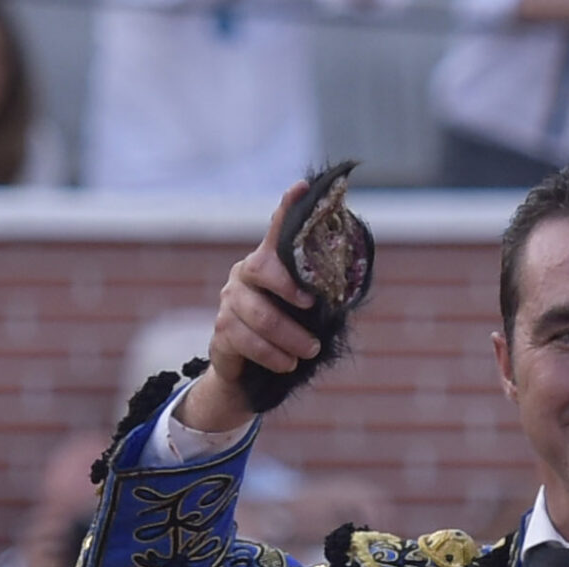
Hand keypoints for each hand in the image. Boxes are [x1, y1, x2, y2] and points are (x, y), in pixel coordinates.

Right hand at [178, 178, 320, 437]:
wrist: (248, 376)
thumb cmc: (282, 340)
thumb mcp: (303, 317)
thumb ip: (317, 300)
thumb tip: (347, 291)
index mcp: (267, 264)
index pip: (277, 231)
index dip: (287, 209)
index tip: (303, 188)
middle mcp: (244, 275)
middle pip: (263, 270)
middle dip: (290, 290)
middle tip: (312, 309)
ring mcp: (230, 301)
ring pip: (261, 314)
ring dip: (290, 336)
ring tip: (308, 352)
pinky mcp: (222, 330)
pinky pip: (249, 341)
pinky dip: (274, 355)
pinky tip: (288, 364)